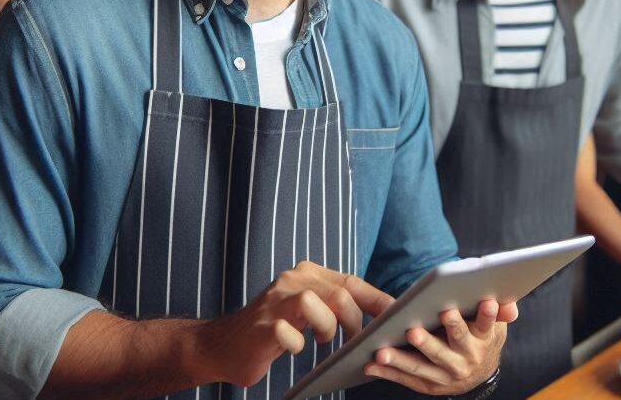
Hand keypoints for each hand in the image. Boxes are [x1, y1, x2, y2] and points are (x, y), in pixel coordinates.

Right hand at [194, 261, 392, 387]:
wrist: (221, 345)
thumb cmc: (272, 330)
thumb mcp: (306, 310)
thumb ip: (335, 306)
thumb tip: (380, 318)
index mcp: (307, 274)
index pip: (353, 283)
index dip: (379, 301)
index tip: (399, 318)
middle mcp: (292, 280)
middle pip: (341, 295)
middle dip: (355, 323)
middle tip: (354, 343)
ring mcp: (275, 301)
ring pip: (319, 305)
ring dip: (329, 330)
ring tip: (322, 342)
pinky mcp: (262, 325)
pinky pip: (290, 332)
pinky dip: (298, 344)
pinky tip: (295, 347)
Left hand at [363, 299, 516, 394]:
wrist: (479, 371)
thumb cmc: (482, 336)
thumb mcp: (496, 323)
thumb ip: (501, 311)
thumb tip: (507, 304)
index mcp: (483, 340)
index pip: (486, 325)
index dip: (487, 315)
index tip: (485, 302)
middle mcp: (465, 360)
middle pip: (446, 350)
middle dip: (429, 341)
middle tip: (413, 331)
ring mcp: (447, 375)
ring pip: (422, 367)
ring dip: (401, 360)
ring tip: (382, 352)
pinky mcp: (430, 385)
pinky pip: (407, 379)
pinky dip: (389, 373)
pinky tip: (370, 365)